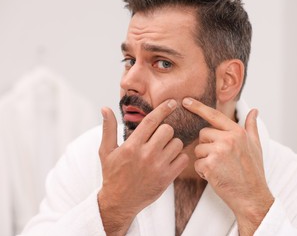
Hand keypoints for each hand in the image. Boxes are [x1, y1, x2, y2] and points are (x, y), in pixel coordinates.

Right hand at [98, 99, 188, 235]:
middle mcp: (146, 155)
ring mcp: (158, 167)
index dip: (163, 108)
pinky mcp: (167, 178)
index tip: (172, 103)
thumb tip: (105, 108)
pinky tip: (170, 160)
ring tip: (163, 150)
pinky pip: (183, 159)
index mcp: (132, 146)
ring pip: (177, 143)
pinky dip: (180, 157)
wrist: (119, 202)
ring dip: (172, 144)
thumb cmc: (112, 174)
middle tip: (159, 138)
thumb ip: (108, 129)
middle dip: (165, 131)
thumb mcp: (106, 151)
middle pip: (167, 130)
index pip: (151, 121)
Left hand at [182, 98, 273, 235]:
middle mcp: (228, 139)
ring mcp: (218, 152)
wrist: (252, 196)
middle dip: (207, 146)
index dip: (198, 107)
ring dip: (204, 159)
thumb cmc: (254, 172)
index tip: (186, 101)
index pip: (214, 115)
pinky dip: (203, 171)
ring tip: (219, 168)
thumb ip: (252, 127)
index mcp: (238, 132)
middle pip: (203, 134)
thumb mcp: (256, 146)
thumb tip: (254, 111)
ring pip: (198, 149)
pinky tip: (215, 176)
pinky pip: (197, 163)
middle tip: (220, 159)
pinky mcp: (210, 165)